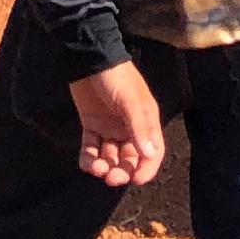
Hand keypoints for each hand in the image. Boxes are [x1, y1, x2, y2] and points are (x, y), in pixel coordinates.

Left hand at [70, 59, 168, 186]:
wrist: (89, 57)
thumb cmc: (116, 76)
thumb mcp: (130, 101)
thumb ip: (139, 127)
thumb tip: (149, 155)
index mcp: (145, 121)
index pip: (152, 151)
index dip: (146, 168)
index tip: (136, 180)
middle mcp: (129, 127)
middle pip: (130, 158)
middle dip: (122, 171)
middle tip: (112, 178)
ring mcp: (109, 127)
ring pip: (110, 156)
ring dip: (105, 167)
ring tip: (97, 169)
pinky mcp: (91, 125)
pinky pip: (91, 148)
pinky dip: (89, 159)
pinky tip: (87, 163)